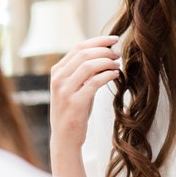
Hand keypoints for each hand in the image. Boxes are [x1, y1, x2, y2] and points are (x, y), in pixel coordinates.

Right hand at [49, 35, 121, 154]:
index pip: (78, 47)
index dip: (98, 41)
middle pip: (84, 53)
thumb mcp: (76, 87)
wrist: (65, 137)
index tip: (114, 39)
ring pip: (88, 65)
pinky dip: (107, 75)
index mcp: (57, 71)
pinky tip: (115, 75)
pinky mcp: (75, 103)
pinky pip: (94, 82)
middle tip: (118, 54)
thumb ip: (84, 71)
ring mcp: (65, 91)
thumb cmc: (74, 110)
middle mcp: (58, 79)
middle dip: (104, 50)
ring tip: (118, 65)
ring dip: (107, 62)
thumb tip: (105, 53)